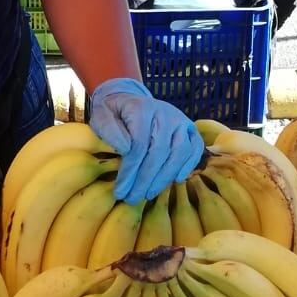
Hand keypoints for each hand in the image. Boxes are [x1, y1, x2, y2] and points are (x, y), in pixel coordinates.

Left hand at [89, 77, 203, 204]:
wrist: (128, 98)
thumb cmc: (113, 113)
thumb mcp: (101, 117)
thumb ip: (109, 130)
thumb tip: (126, 149)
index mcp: (141, 109)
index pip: (139, 145)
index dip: (130, 171)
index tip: (120, 190)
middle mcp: (165, 113)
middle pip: (159, 151)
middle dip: (145, 179)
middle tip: (133, 198)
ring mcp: (180, 120)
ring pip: (179, 153)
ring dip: (164, 177)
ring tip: (148, 194)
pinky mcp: (189, 128)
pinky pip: (195, 149)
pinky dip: (187, 166)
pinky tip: (174, 180)